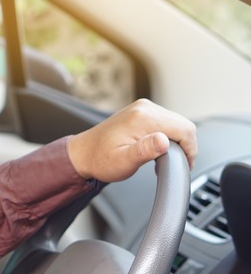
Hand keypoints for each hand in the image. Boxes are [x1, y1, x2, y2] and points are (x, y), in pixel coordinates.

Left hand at [67, 99, 196, 182]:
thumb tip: (163, 140)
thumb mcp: (123, 161)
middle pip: (183, 125)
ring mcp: (143, 108)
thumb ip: (144, 151)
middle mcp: (145, 108)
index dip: (190, 150)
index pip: (184, 129)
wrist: (83, 153)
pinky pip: (166, 123)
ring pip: (176, 124)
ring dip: (177, 142)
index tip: (185, 166)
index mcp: (143, 117)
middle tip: (174, 166)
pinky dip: (168, 137)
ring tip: (164, 160)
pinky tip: (159, 151)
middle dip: (184, 147)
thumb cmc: (100, 160)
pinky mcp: (141, 113)